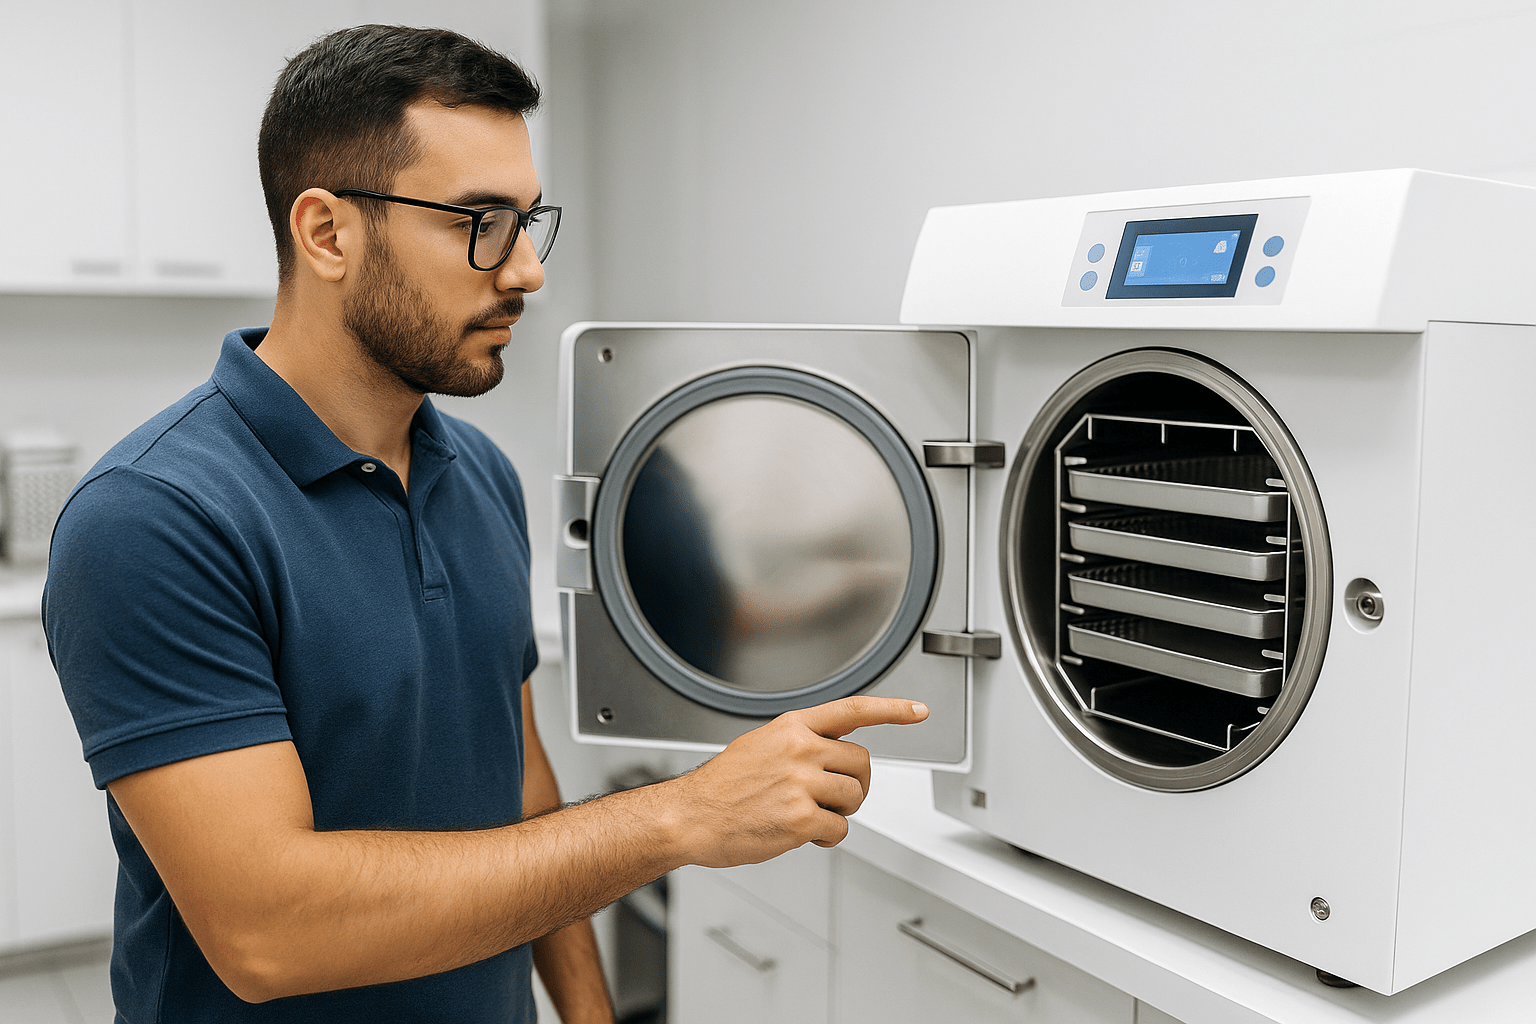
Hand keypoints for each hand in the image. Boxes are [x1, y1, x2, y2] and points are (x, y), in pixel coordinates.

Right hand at [665, 696, 928, 867]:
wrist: (690, 816)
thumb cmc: (722, 787)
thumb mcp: (761, 745)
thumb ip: (800, 742)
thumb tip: (835, 750)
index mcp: (792, 727)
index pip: (852, 710)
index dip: (891, 709)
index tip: (918, 711)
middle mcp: (800, 749)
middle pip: (862, 764)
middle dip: (854, 786)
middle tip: (832, 798)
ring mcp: (801, 783)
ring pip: (854, 798)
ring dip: (838, 813)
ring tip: (806, 815)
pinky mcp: (800, 819)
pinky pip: (839, 830)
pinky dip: (826, 838)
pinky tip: (801, 834)